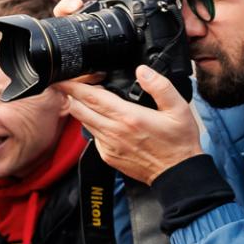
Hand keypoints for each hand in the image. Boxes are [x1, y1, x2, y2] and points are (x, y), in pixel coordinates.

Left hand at [57, 68, 202, 185]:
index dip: (74, 85)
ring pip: (83, 122)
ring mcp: (108, 145)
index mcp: (127, 117)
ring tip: (90, 99)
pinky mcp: (107, 155)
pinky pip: (93, 136)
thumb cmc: (178, 141)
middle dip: (71, 94)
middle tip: (74, 84)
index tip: (65, 78)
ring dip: (82, 109)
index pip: (90, 97)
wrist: (177, 173)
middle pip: (78, 109)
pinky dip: (93, 125)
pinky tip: (104, 120)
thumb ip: (160, 86)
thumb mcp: (179, 109)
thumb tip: (142, 70)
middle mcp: (113, 131)